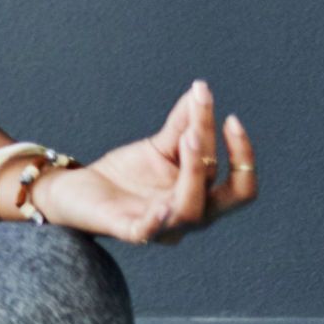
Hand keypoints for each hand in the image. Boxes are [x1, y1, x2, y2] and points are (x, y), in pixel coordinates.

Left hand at [24, 79, 256, 245]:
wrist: (81, 191)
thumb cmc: (126, 174)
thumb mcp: (158, 146)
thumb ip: (182, 125)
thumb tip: (200, 91)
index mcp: (202, 196)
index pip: (240, 184)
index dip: (243, 154)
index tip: (231, 117)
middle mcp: (190, 215)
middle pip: (225, 198)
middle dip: (223, 160)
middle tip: (204, 126)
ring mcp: (163, 228)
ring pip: (191, 210)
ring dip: (193, 174)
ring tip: (188, 138)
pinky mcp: (131, 231)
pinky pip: (149, 231)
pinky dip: (157, 221)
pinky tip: (161, 206)